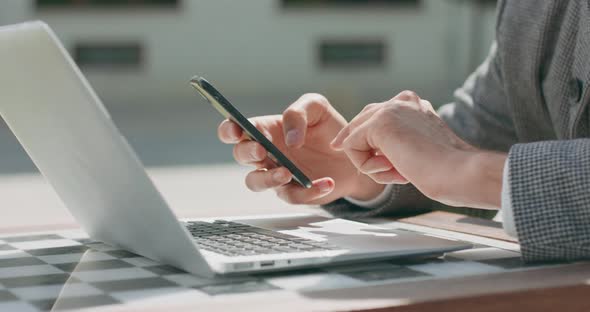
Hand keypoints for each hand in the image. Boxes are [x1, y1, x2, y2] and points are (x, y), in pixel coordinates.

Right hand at [218, 94, 383, 204]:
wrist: (351, 153)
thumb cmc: (328, 128)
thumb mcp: (317, 108)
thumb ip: (298, 113)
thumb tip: (289, 138)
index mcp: (266, 129)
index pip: (235, 129)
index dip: (229, 129)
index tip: (237, 130)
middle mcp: (266, 153)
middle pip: (240, 155)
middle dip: (247, 152)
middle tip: (262, 149)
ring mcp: (276, 174)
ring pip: (255, 182)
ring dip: (267, 179)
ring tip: (287, 173)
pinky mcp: (293, 192)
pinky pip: (292, 196)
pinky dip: (308, 192)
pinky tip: (326, 182)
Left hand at [331, 91, 505, 208]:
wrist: (459, 172)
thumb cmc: (446, 170)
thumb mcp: (420, 149)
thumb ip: (399, 142)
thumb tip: (377, 150)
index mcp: (413, 103)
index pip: (374, 117)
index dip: (362, 139)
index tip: (352, 154)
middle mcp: (400, 101)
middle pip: (360, 123)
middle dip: (361, 151)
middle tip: (387, 173)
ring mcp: (389, 110)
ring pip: (355, 139)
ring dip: (371, 165)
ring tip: (400, 175)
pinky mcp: (379, 124)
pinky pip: (351, 148)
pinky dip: (367, 167)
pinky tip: (395, 172)